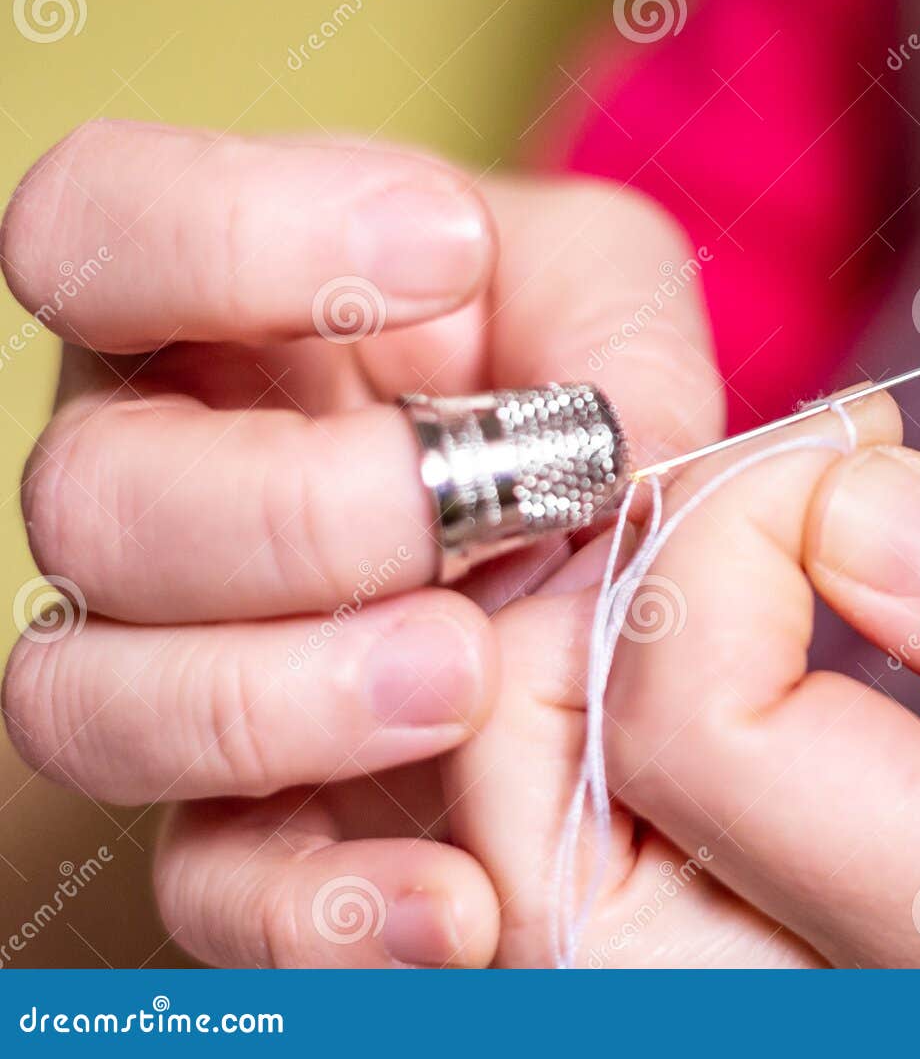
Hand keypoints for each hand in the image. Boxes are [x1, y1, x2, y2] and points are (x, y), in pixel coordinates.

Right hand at [1, 120, 723, 965]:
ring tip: (461, 682)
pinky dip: (317, 908)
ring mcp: (178, 660)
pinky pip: (208, 884)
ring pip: (91, 700)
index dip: (227, 232)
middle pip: (90, 497)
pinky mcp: (247, 817)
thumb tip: (609, 438)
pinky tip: (453, 902)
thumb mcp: (615, 308)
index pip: (92, 224)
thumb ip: (614, 324)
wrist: (594, 542)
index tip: (443, 253)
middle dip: (292, 512)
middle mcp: (158, 486)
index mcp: (213, 318)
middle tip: (470, 519)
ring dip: (278, 698)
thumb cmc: (575, 381)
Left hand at [507, 391, 919, 965]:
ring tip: (717, 548)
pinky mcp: (800, 988)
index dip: (718, 542)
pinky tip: (713, 639)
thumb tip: (848, 506)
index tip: (843, 442)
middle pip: (553, 843)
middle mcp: (846, 1017)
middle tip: (725, 492)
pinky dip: (614, 741)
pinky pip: (621, 885)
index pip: (701, 738)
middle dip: (579, 629)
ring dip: (575, 681)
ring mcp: (806, 1016)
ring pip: (552, 875)